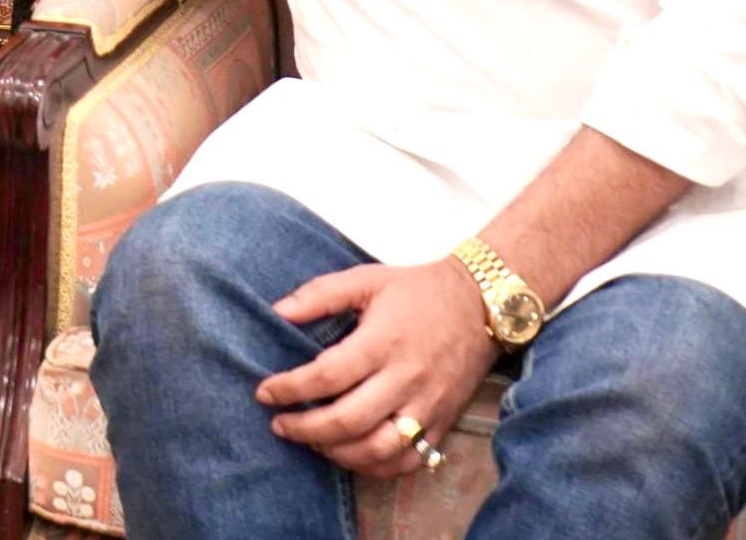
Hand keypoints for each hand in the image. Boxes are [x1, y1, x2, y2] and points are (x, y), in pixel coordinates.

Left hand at [255, 259, 499, 478]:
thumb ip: (320, 294)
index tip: (264, 392)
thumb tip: (278, 311)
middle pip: (349, 420)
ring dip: (337, 452)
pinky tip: (349, 455)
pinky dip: (374, 466)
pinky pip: (408, 461)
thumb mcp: (367, 278)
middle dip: (305, 428)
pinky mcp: (443, 422)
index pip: (328, 376)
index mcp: (383, 341)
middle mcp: (406, 378)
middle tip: (279, 424)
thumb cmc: (417, 290)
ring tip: (310, 440)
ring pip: (378, 448)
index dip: (290, 388)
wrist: (481, 304)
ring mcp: (427, 405)